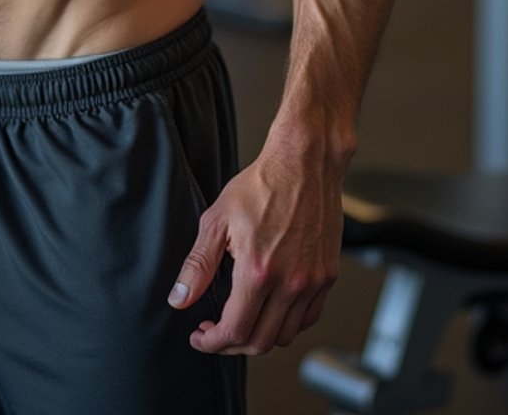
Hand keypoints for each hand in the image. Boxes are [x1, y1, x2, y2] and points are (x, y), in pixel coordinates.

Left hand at [167, 144, 341, 355]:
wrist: (305, 163)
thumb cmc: (262, 184)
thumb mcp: (217, 220)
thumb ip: (198, 265)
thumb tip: (180, 299)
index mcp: (258, 271)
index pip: (235, 331)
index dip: (212, 342)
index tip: (200, 336)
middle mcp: (289, 283)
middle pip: (260, 342)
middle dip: (231, 344)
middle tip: (216, 331)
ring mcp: (312, 281)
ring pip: (286, 335)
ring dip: (260, 336)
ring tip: (243, 319)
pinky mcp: (328, 275)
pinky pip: (309, 318)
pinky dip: (288, 324)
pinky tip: (271, 308)